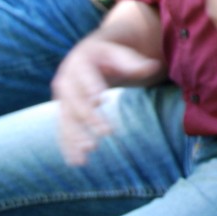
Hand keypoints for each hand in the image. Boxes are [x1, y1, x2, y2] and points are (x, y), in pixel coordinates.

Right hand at [52, 35, 163, 165]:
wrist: (89, 56)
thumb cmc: (110, 55)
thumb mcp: (120, 54)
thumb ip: (134, 62)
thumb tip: (153, 66)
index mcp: (80, 62)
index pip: (85, 74)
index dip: (91, 85)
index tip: (99, 98)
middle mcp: (66, 80)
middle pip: (76, 101)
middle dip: (89, 117)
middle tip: (107, 132)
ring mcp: (63, 99)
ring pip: (67, 119)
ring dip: (75, 137)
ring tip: (87, 154)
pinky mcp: (64, 112)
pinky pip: (64, 130)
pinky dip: (69, 145)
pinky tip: (76, 161)